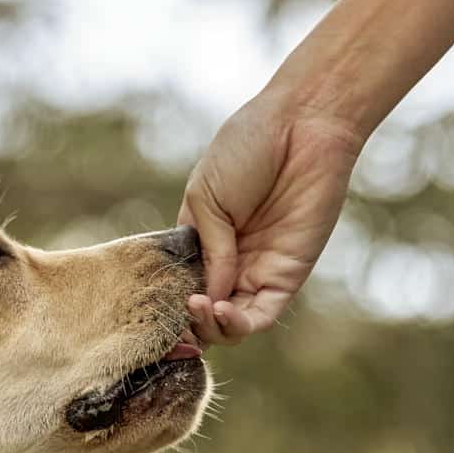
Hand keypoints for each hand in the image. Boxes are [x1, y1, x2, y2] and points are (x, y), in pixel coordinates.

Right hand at [178, 88, 364, 344]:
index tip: (152, 312)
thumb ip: (207, 250)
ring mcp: (257, 272)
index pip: (179, 289)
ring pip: (229, 325)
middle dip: (187, 325)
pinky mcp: (287, 275)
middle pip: (202, 317)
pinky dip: (238, 324)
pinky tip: (220, 308)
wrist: (301, 124)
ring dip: (210, 328)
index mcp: (201, 243)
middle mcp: (228, 264)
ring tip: (200, 306)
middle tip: (180, 310)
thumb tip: (209, 296)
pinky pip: (260, 315)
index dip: (166, 307)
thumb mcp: (205, 198)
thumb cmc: (246, 148)